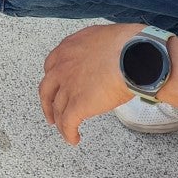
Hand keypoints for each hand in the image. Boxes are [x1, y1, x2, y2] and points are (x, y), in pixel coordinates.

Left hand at [39, 23, 141, 144]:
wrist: (131, 56)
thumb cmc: (125, 45)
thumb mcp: (102, 39)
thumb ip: (93, 50)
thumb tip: (103, 58)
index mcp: (67, 49)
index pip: (51, 67)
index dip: (53, 81)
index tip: (56, 88)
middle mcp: (62, 68)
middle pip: (46, 89)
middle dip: (47, 103)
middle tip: (51, 113)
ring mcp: (68, 87)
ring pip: (57, 109)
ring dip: (59, 122)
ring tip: (65, 130)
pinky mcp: (77, 105)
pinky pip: (67, 123)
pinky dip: (68, 133)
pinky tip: (74, 139)